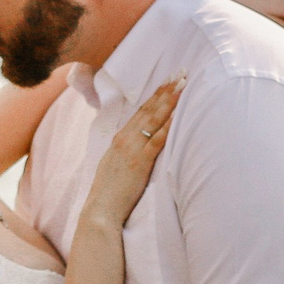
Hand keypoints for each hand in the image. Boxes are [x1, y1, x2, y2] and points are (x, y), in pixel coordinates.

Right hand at [82, 76, 179, 224]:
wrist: (100, 210)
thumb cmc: (108, 192)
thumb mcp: (113, 165)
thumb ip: (125, 152)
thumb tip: (136, 146)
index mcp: (118, 139)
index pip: (140, 111)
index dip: (155, 95)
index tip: (167, 81)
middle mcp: (124, 139)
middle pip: (148, 109)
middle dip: (166, 90)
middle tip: (181, 73)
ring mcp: (132, 148)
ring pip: (154, 118)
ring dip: (170, 101)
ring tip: (183, 85)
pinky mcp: (140, 161)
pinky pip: (157, 138)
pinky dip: (169, 124)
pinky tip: (179, 113)